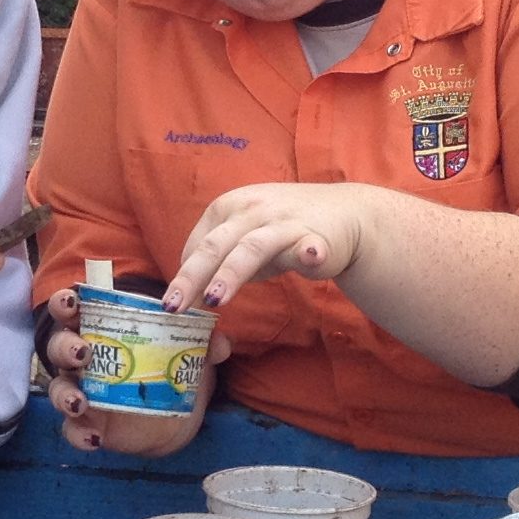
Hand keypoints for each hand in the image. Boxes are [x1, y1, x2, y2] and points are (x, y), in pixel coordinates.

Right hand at [39, 285, 221, 455]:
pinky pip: (72, 430)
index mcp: (102, 330)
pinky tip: (94, 437)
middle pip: (58, 346)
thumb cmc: (172, 369)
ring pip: (59, 388)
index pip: (73, 310)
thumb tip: (220, 342)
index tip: (73, 303)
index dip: (65, 304)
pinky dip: (77, 433)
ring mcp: (83, 392)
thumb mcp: (191, 352)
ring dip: (65, 393)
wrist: (177, 417)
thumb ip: (205, 343)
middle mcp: (84, 359)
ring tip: (81, 402)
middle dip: (64, 347)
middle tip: (82, 354)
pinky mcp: (88, 424)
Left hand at [165, 183, 386, 314]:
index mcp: (226, 208)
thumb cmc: (284, 231)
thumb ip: (219, 264)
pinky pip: (308, 245)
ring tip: (216, 299)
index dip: (184, 278)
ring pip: (251, 248)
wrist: (344, 214)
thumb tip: (189, 299)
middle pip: (214, 246)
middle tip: (173, 307)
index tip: (174, 309)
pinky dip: (309, 251)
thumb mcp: (243, 241)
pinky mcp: (314, 236)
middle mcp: (249, 210)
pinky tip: (311, 256)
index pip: (197, 246)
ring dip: (232, 273)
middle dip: (191, 277)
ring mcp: (282, 222)